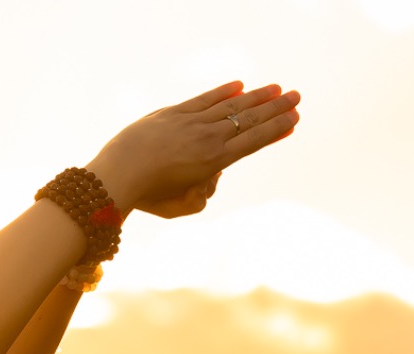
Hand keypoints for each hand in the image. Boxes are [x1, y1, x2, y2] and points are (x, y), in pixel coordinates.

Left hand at [85, 81, 300, 216]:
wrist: (117, 176)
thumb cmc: (149, 198)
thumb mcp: (184, 206)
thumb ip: (205, 193)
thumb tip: (212, 175)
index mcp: (215, 162)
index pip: (254, 140)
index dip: (275, 129)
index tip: (293, 120)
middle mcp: (208, 138)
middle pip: (249, 119)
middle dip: (276, 108)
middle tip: (296, 97)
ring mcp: (191, 122)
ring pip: (231, 106)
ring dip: (256, 96)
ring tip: (277, 88)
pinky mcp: (172, 113)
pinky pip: (204, 99)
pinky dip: (222, 92)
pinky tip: (239, 86)